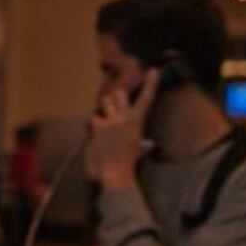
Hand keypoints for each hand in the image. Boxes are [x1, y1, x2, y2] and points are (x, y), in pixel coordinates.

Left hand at [86, 69, 159, 190]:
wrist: (114, 175)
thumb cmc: (127, 167)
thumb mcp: (139, 152)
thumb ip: (143, 145)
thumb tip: (149, 145)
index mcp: (138, 123)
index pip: (147, 99)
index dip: (151, 84)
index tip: (154, 70)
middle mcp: (125, 118)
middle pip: (119, 93)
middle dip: (114, 97)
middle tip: (112, 109)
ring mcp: (111, 121)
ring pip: (104, 101)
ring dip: (102, 109)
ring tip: (103, 124)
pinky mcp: (98, 127)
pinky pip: (92, 119)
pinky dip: (92, 126)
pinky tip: (94, 137)